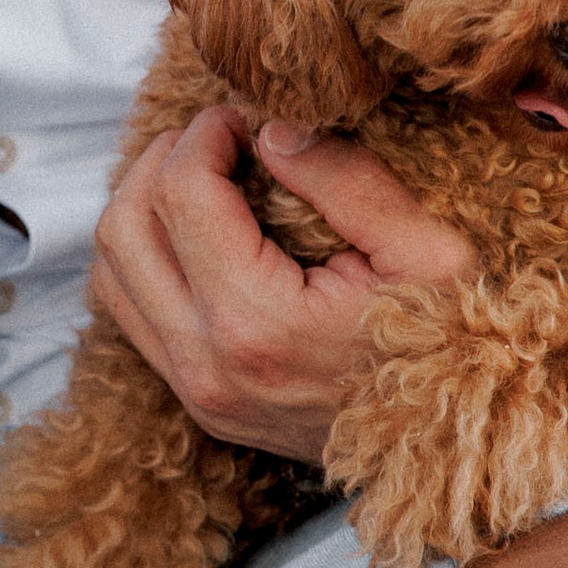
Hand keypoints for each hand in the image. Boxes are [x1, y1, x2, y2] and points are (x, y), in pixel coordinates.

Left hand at [89, 109, 478, 465]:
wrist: (458, 449)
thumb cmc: (456, 347)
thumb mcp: (429, 253)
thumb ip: (347, 182)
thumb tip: (271, 131)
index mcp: (260, 324)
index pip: (180, 195)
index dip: (204, 135)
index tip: (245, 118)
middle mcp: (208, 365)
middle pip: (122, 228)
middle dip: (159, 161)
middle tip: (216, 139)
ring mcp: (196, 393)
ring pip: (110, 274)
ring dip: (142, 209)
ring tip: (202, 180)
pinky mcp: (199, 404)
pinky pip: (131, 316)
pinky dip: (147, 260)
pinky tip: (201, 236)